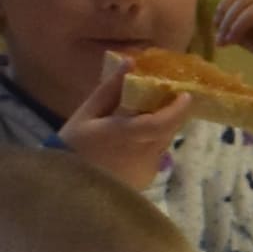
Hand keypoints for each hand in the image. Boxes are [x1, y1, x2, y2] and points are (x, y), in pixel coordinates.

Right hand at [61, 53, 191, 191]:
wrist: (67, 188)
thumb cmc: (72, 146)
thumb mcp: (86, 114)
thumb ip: (110, 89)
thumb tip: (130, 62)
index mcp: (125, 135)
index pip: (162, 122)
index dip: (177, 109)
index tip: (185, 94)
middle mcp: (141, 154)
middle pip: (168, 131)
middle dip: (171, 115)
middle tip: (167, 100)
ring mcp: (145, 170)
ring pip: (163, 144)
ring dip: (161, 130)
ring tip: (146, 119)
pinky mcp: (145, 181)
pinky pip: (155, 158)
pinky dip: (150, 146)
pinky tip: (133, 145)